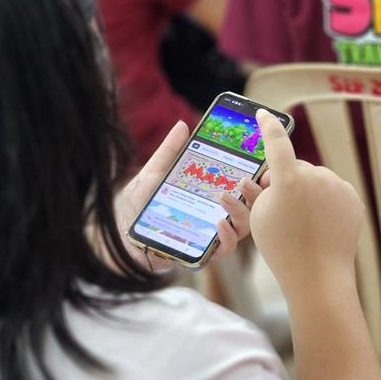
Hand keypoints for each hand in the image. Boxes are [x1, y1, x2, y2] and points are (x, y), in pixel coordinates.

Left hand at [116, 120, 258, 269]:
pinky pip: (223, 249)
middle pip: (249, 206)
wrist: (115, 236)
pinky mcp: (200, 254)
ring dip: (241, 211)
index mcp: (207, 196)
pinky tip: (219, 222)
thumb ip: (169, 152)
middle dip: (257, 193)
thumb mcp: (153, 174)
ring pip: (242, 228)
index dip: (257, 177)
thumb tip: (182, 125)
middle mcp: (213, 216)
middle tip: (255, 178)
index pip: (239, 187)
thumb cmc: (135, 206)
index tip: (265, 164)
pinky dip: (226, 237)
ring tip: (226, 196)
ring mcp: (209, 236)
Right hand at [250, 109, 363, 295]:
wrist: (318, 275)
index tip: (263, 114)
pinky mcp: (351, 197)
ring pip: (314, 179)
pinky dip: (324, 201)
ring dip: (306, 191)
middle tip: (281, 208)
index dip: (268, 125)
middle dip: (286, 181)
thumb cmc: (281, 246)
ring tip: (303, 222)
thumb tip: (278, 179)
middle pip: (294, 168)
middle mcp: (314, 176)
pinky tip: (320, 223)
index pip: (275, 141)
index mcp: (287, 179)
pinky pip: (332, 190)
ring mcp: (336, 186)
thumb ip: (264, 190)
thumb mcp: (259, 215)